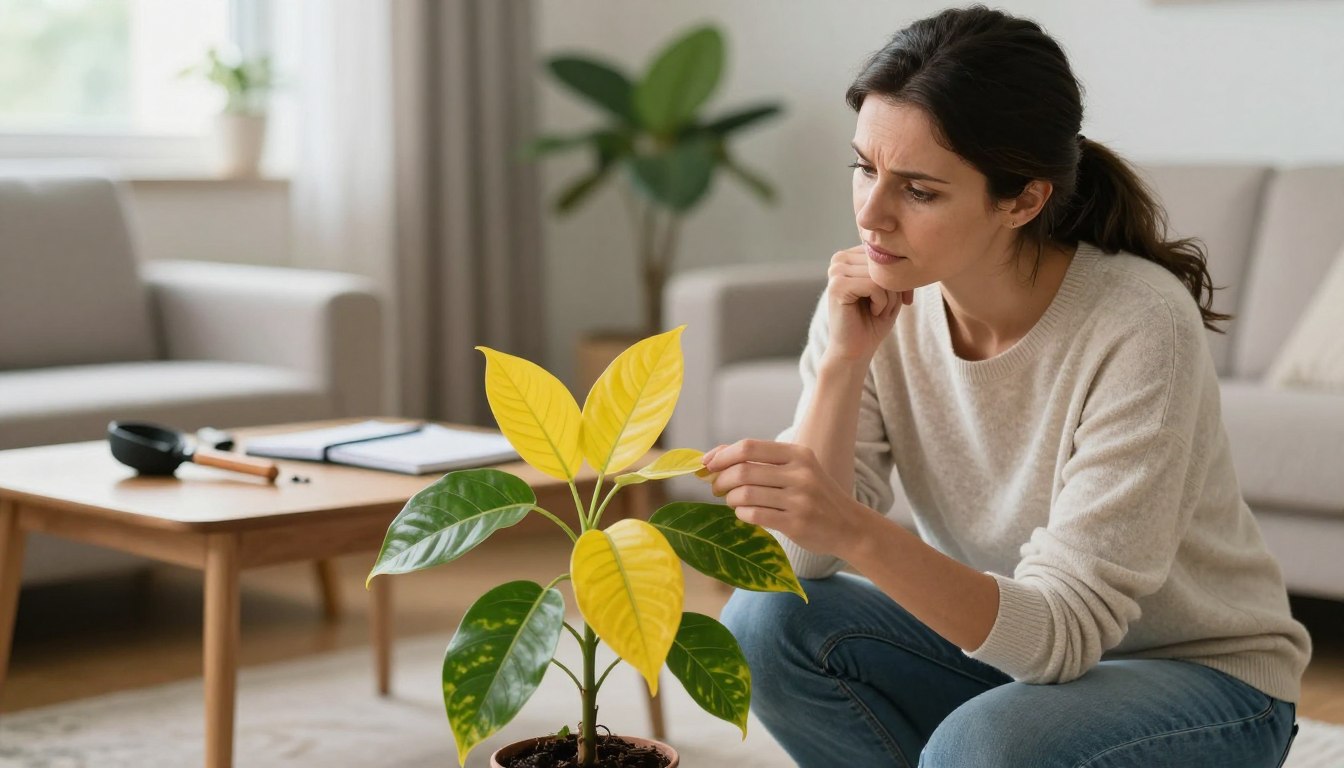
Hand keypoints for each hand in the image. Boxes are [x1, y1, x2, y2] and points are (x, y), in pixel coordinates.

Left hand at [701, 439, 879, 557]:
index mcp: (798, 454)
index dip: (722, 455)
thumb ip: (759, 460)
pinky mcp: (796, 523)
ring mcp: (800, 499)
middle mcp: (800, 473)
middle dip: (721, 479)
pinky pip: (754, 515)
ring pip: (745, 494)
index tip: (707, 464)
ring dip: (730, 498)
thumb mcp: (795, 469)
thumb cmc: (814, 495)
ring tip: (732, 501)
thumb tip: (713, 455)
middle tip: (716, 488)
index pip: (749, 447)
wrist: (849, 526)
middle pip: (743, 471)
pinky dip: (741, 514)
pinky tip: (744, 514)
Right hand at [826, 245, 913, 362]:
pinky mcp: (836, 286)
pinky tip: (872, 312)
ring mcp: (835, 272)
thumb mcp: (891, 288)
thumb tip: (903, 252)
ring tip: (876, 310)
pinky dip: (881, 304)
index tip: (898, 298)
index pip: (886, 253)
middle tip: (884, 308)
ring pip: (881, 275)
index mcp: (850, 255)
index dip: (898, 277)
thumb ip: (894, 267)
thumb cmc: (875, 320)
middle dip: (894, 290)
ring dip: (888, 299)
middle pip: (884, 263)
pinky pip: (874, 286)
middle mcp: (839, 259)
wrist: (856, 350)